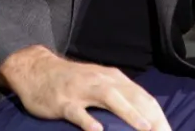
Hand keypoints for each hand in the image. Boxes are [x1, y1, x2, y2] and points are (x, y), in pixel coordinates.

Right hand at [0, 46, 171, 130]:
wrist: (37, 68)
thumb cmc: (71, 81)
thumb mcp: (97, 84)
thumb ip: (117, 97)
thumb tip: (140, 116)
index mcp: (112, 78)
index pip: (142, 96)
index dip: (158, 115)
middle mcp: (101, 80)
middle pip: (132, 97)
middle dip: (151, 117)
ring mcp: (82, 89)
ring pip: (109, 98)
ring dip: (128, 113)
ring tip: (145, 129)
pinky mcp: (63, 101)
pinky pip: (77, 111)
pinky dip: (89, 120)